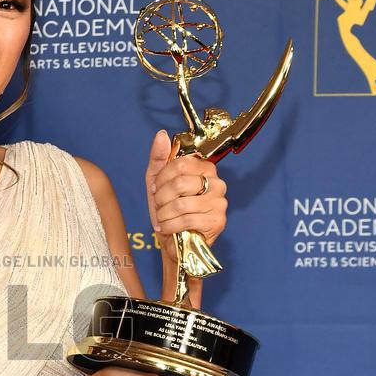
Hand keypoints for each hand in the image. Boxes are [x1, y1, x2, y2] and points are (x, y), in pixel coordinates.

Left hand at [145, 130, 227, 264]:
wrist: (173, 241)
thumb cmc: (167, 210)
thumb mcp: (157, 182)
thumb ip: (159, 158)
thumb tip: (161, 135)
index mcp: (204, 169)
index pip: (180, 164)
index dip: (162, 178)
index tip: (156, 189)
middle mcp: (217, 183)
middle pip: (180, 183)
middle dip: (161, 198)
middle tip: (159, 207)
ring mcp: (219, 202)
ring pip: (182, 203)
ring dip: (164, 214)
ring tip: (163, 219)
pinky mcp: (217, 222)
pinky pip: (186, 219)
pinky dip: (169, 225)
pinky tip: (166, 228)